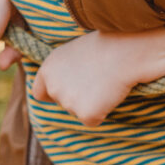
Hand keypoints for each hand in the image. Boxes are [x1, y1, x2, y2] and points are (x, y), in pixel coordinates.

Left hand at [31, 27, 164, 126]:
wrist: (125, 50)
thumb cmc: (106, 44)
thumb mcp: (74, 51)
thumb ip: (63, 70)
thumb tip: (68, 83)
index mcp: (48, 69)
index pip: (39, 93)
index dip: (54, 93)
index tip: (69, 89)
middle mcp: (53, 87)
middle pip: (62, 104)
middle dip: (77, 97)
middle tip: (96, 80)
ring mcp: (69, 103)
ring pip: (79, 111)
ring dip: (92, 102)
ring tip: (105, 82)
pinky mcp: (86, 114)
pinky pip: (94, 120)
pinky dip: (103, 111)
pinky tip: (110, 93)